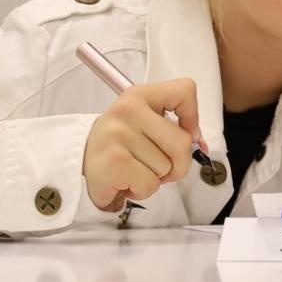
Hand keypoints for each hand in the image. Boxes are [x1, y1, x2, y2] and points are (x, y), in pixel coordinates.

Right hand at [82, 79, 204, 211]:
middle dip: (178, 163)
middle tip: (156, 164)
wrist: (79, 163)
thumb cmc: (121, 144)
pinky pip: (151, 184)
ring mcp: (119, 135)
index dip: (192, 117)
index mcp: (140, 95)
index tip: (185, 131)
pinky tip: (125, 181)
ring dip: (156, 178)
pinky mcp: (114, 162)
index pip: (185, 91)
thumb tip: (202, 145)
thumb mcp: (146, 124)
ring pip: (167, 167)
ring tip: (134, 169)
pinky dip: (142, 190)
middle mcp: (128, 110)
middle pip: (183, 142)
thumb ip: (176, 129)